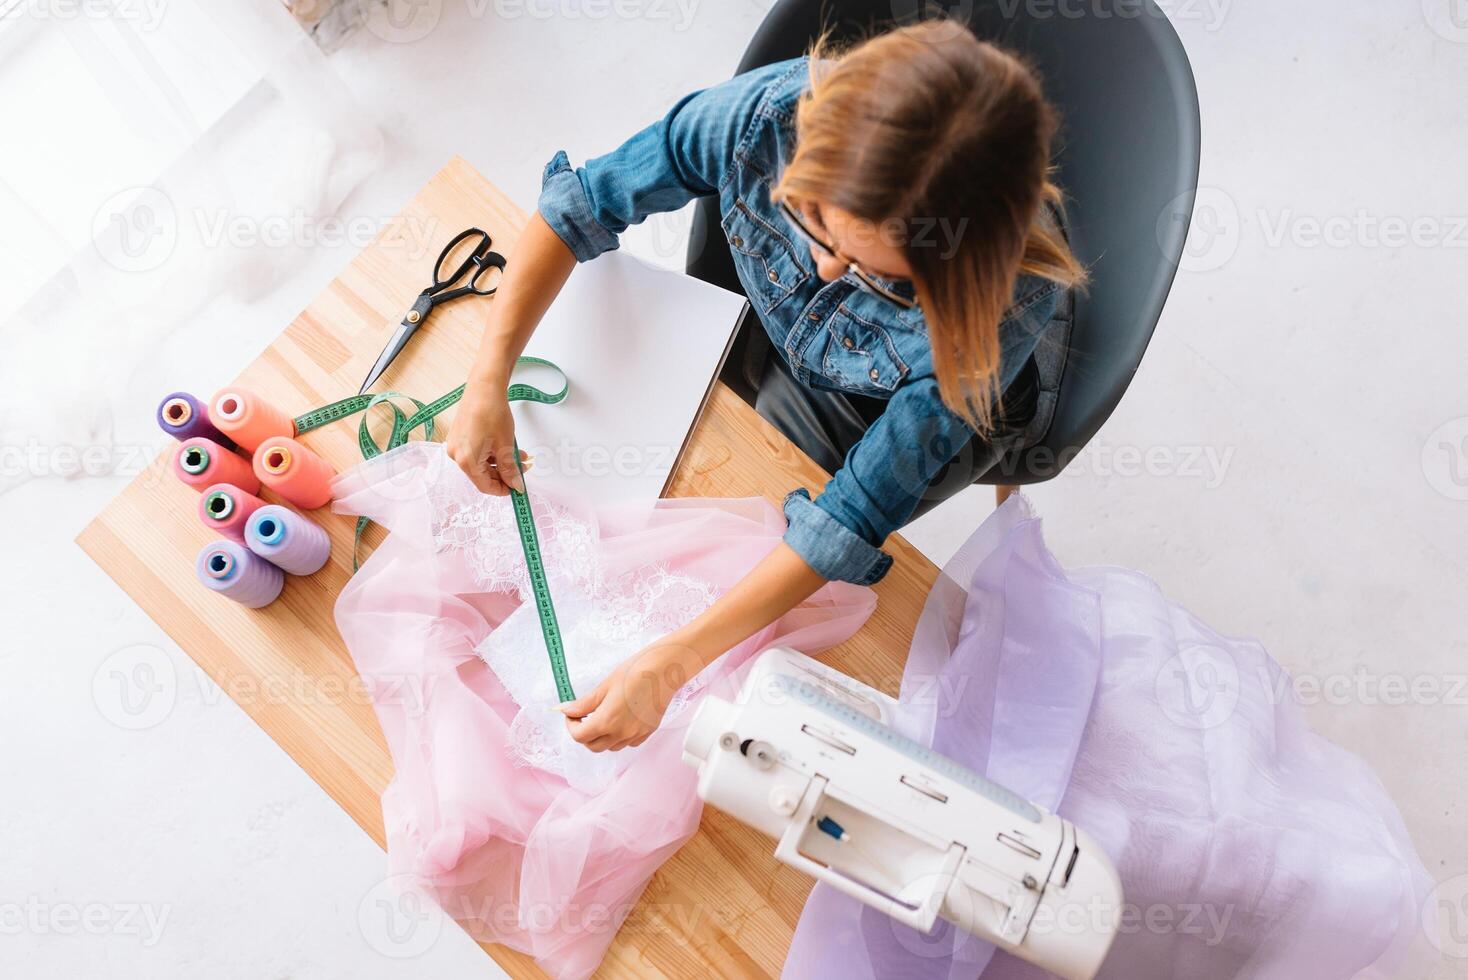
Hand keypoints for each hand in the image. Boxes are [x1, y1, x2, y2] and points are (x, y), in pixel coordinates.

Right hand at [446, 379, 529, 494]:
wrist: (484, 387)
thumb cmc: (492, 413)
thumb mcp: (505, 446)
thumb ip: (510, 469)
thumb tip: (516, 485)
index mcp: (466, 461)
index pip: (485, 486)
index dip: (503, 489)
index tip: (517, 488)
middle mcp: (456, 455)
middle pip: (483, 475)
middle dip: (504, 473)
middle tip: (522, 468)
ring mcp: (456, 445)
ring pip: (481, 463)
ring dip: (501, 461)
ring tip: (519, 454)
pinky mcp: (458, 436)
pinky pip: (476, 452)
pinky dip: (491, 452)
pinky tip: (506, 446)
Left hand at [560, 637, 699, 751]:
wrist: (664, 669)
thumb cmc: (635, 671)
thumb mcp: (604, 686)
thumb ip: (583, 703)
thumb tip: (564, 709)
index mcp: (607, 721)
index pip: (579, 736)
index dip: (571, 726)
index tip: (571, 714)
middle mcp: (621, 733)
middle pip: (593, 746)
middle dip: (584, 734)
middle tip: (582, 717)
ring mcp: (636, 734)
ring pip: (611, 746)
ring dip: (601, 737)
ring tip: (602, 716)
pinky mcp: (647, 732)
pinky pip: (628, 742)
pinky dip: (619, 736)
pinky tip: (620, 720)